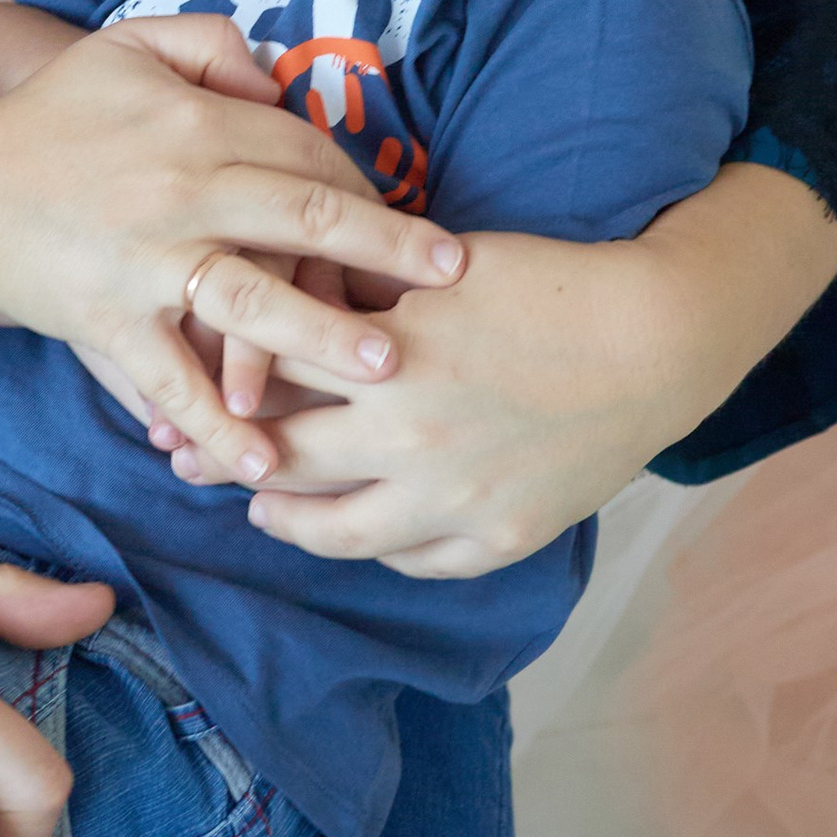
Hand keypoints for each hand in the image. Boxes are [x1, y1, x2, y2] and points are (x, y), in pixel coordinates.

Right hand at [0, 18, 463, 482]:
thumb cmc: (48, 120)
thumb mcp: (124, 48)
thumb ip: (208, 46)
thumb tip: (277, 80)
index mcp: (196, 127)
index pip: (304, 151)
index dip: (364, 184)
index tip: (410, 220)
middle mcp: (182, 195)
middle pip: (301, 218)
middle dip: (382, 248)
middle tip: (448, 280)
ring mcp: (148, 264)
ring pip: (249, 301)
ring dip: (320, 335)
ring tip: (382, 366)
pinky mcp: (112, 322)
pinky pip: (170, 381)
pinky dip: (213, 426)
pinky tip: (261, 464)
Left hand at [204, 226, 687, 574]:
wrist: (656, 339)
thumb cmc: (545, 286)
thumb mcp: (436, 274)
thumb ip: (356, 301)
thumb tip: (278, 312)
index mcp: (387, 365)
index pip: (270, 387)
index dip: (216, 393)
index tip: (180, 397)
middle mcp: (411, 442)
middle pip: (286, 466)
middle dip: (226, 464)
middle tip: (187, 461)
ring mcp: (456, 501)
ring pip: (338, 535)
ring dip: (287, 522)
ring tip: (261, 509)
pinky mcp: (500, 538)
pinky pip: (413, 562)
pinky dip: (374, 549)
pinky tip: (352, 532)